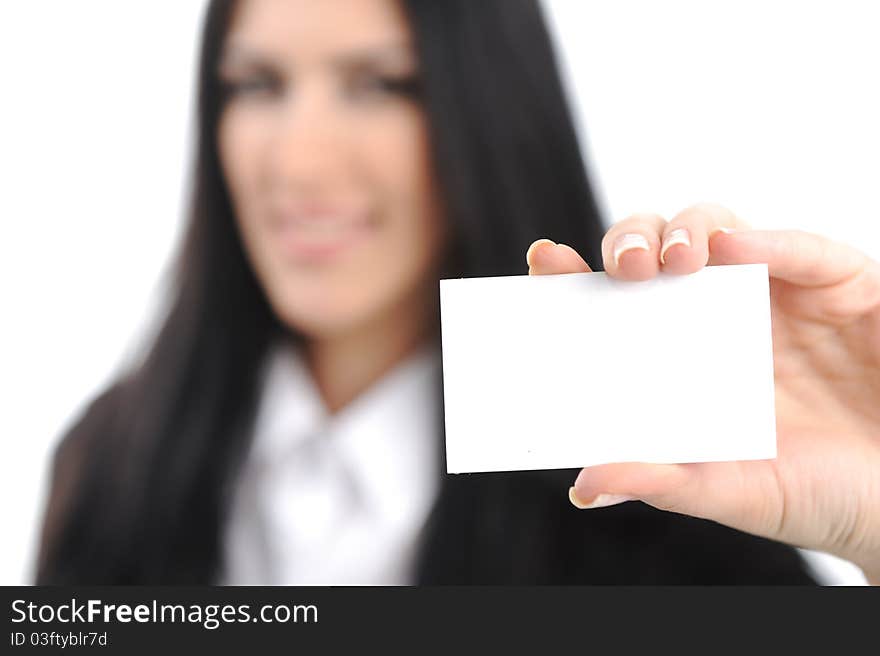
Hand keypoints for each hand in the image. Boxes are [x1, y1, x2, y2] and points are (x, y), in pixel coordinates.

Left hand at [526, 202, 879, 583]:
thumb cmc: (816, 494)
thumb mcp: (731, 491)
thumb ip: (664, 481)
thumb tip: (585, 485)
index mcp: (684, 356)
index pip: (618, 301)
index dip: (579, 276)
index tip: (543, 263)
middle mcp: (722, 316)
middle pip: (659, 249)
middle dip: (631, 242)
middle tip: (622, 268)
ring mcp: (779, 295)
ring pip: (720, 230)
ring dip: (689, 230)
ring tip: (674, 260)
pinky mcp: (841, 286)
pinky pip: (803, 250)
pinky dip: (769, 242)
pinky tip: (734, 250)